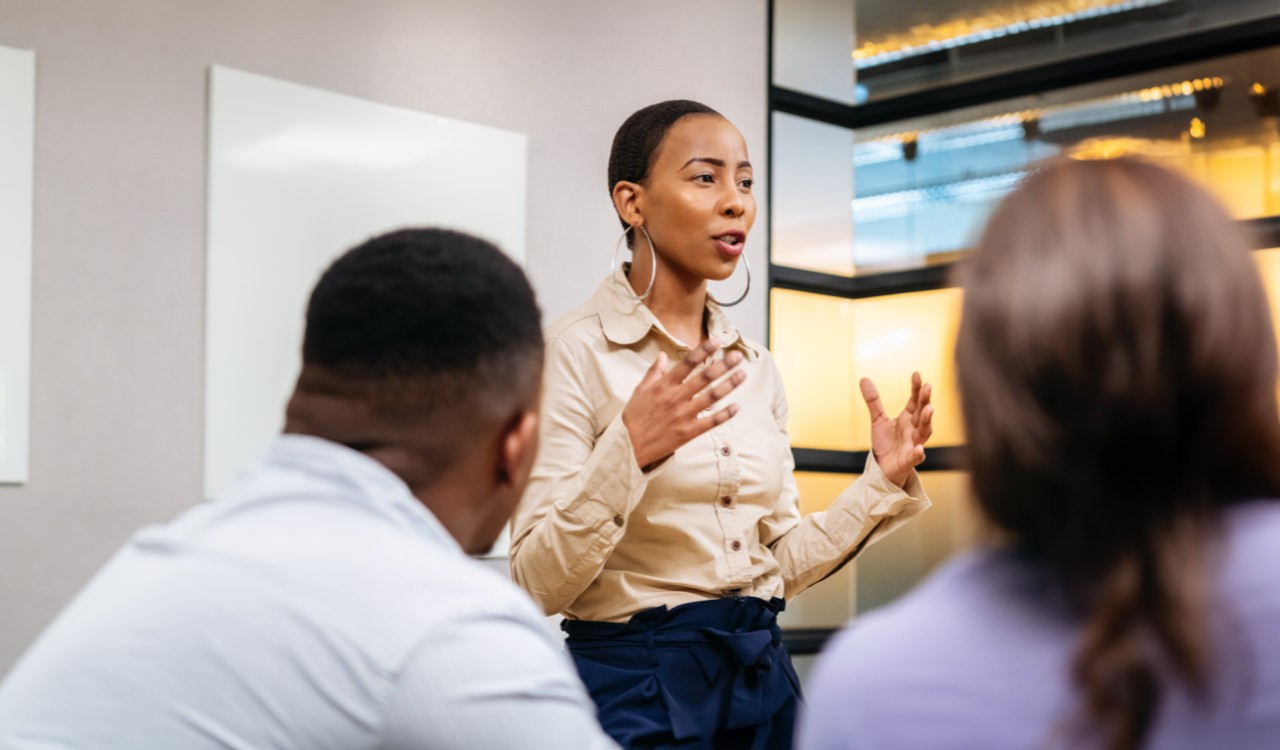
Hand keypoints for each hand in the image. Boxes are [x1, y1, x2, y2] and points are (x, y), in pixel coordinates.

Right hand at [622, 338, 745, 469]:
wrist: (629, 446)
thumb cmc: (634, 418)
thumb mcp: (640, 391)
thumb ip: (653, 372)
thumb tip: (661, 355)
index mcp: (664, 385)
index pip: (687, 363)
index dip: (703, 350)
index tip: (716, 341)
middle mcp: (676, 398)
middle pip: (705, 377)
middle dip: (723, 365)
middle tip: (737, 356)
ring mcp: (684, 415)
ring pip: (712, 397)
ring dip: (729, 385)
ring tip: (743, 375)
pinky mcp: (689, 432)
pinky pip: (711, 422)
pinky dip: (725, 414)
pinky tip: (737, 406)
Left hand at [861, 372, 932, 487]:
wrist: (884, 467)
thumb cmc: (886, 443)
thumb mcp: (878, 420)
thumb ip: (874, 401)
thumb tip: (863, 378)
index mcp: (909, 418)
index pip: (915, 400)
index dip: (916, 388)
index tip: (917, 374)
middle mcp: (915, 429)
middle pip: (923, 412)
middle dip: (926, 400)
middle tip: (928, 387)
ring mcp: (914, 443)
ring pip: (925, 431)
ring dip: (928, 420)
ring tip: (930, 409)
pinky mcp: (909, 460)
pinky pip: (916, 456)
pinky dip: (918, 453)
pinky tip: (919, 449)